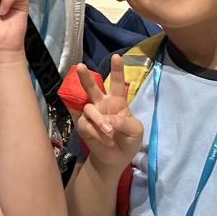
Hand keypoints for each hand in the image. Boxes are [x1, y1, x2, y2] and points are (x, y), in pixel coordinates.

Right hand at [74, 56, 142, 172]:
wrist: (115, 159)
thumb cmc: (128, 140)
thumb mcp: (135, 130)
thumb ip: (123, 121)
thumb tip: (106, 120)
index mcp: (118, 102)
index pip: (118, 83)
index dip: (117, 70)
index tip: (116, 56)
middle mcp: (102, 104)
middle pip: (92, 87)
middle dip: (85, 77)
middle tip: (80, 66)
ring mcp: (91, 114)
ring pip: (89, 109)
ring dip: (99, 120)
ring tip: (109, 131)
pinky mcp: (83, 125)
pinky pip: (86, 124)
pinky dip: (96, 132)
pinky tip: (103, 139)